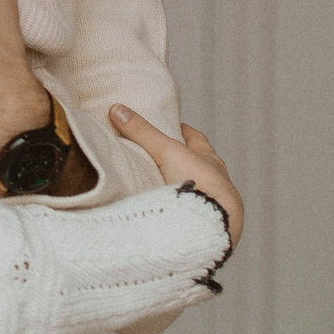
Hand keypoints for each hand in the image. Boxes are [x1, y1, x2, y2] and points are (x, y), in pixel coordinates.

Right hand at [108, 105, 242, 247]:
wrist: (212, 224)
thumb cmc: (198, 182)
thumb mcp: (166, 151)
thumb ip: (143, 133)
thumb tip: (117, 109)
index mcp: (210, 160)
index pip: (196, 139)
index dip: (182, 131)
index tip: (168, 126)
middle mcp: (216, 181)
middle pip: (198, 165)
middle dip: (181, 161)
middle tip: (157, 157)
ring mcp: (213, 204)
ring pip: (197, 191)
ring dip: (182, 188)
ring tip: (157, 188)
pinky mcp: (205, 224)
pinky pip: (192, 213)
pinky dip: (180, 209)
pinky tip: (167, 212)